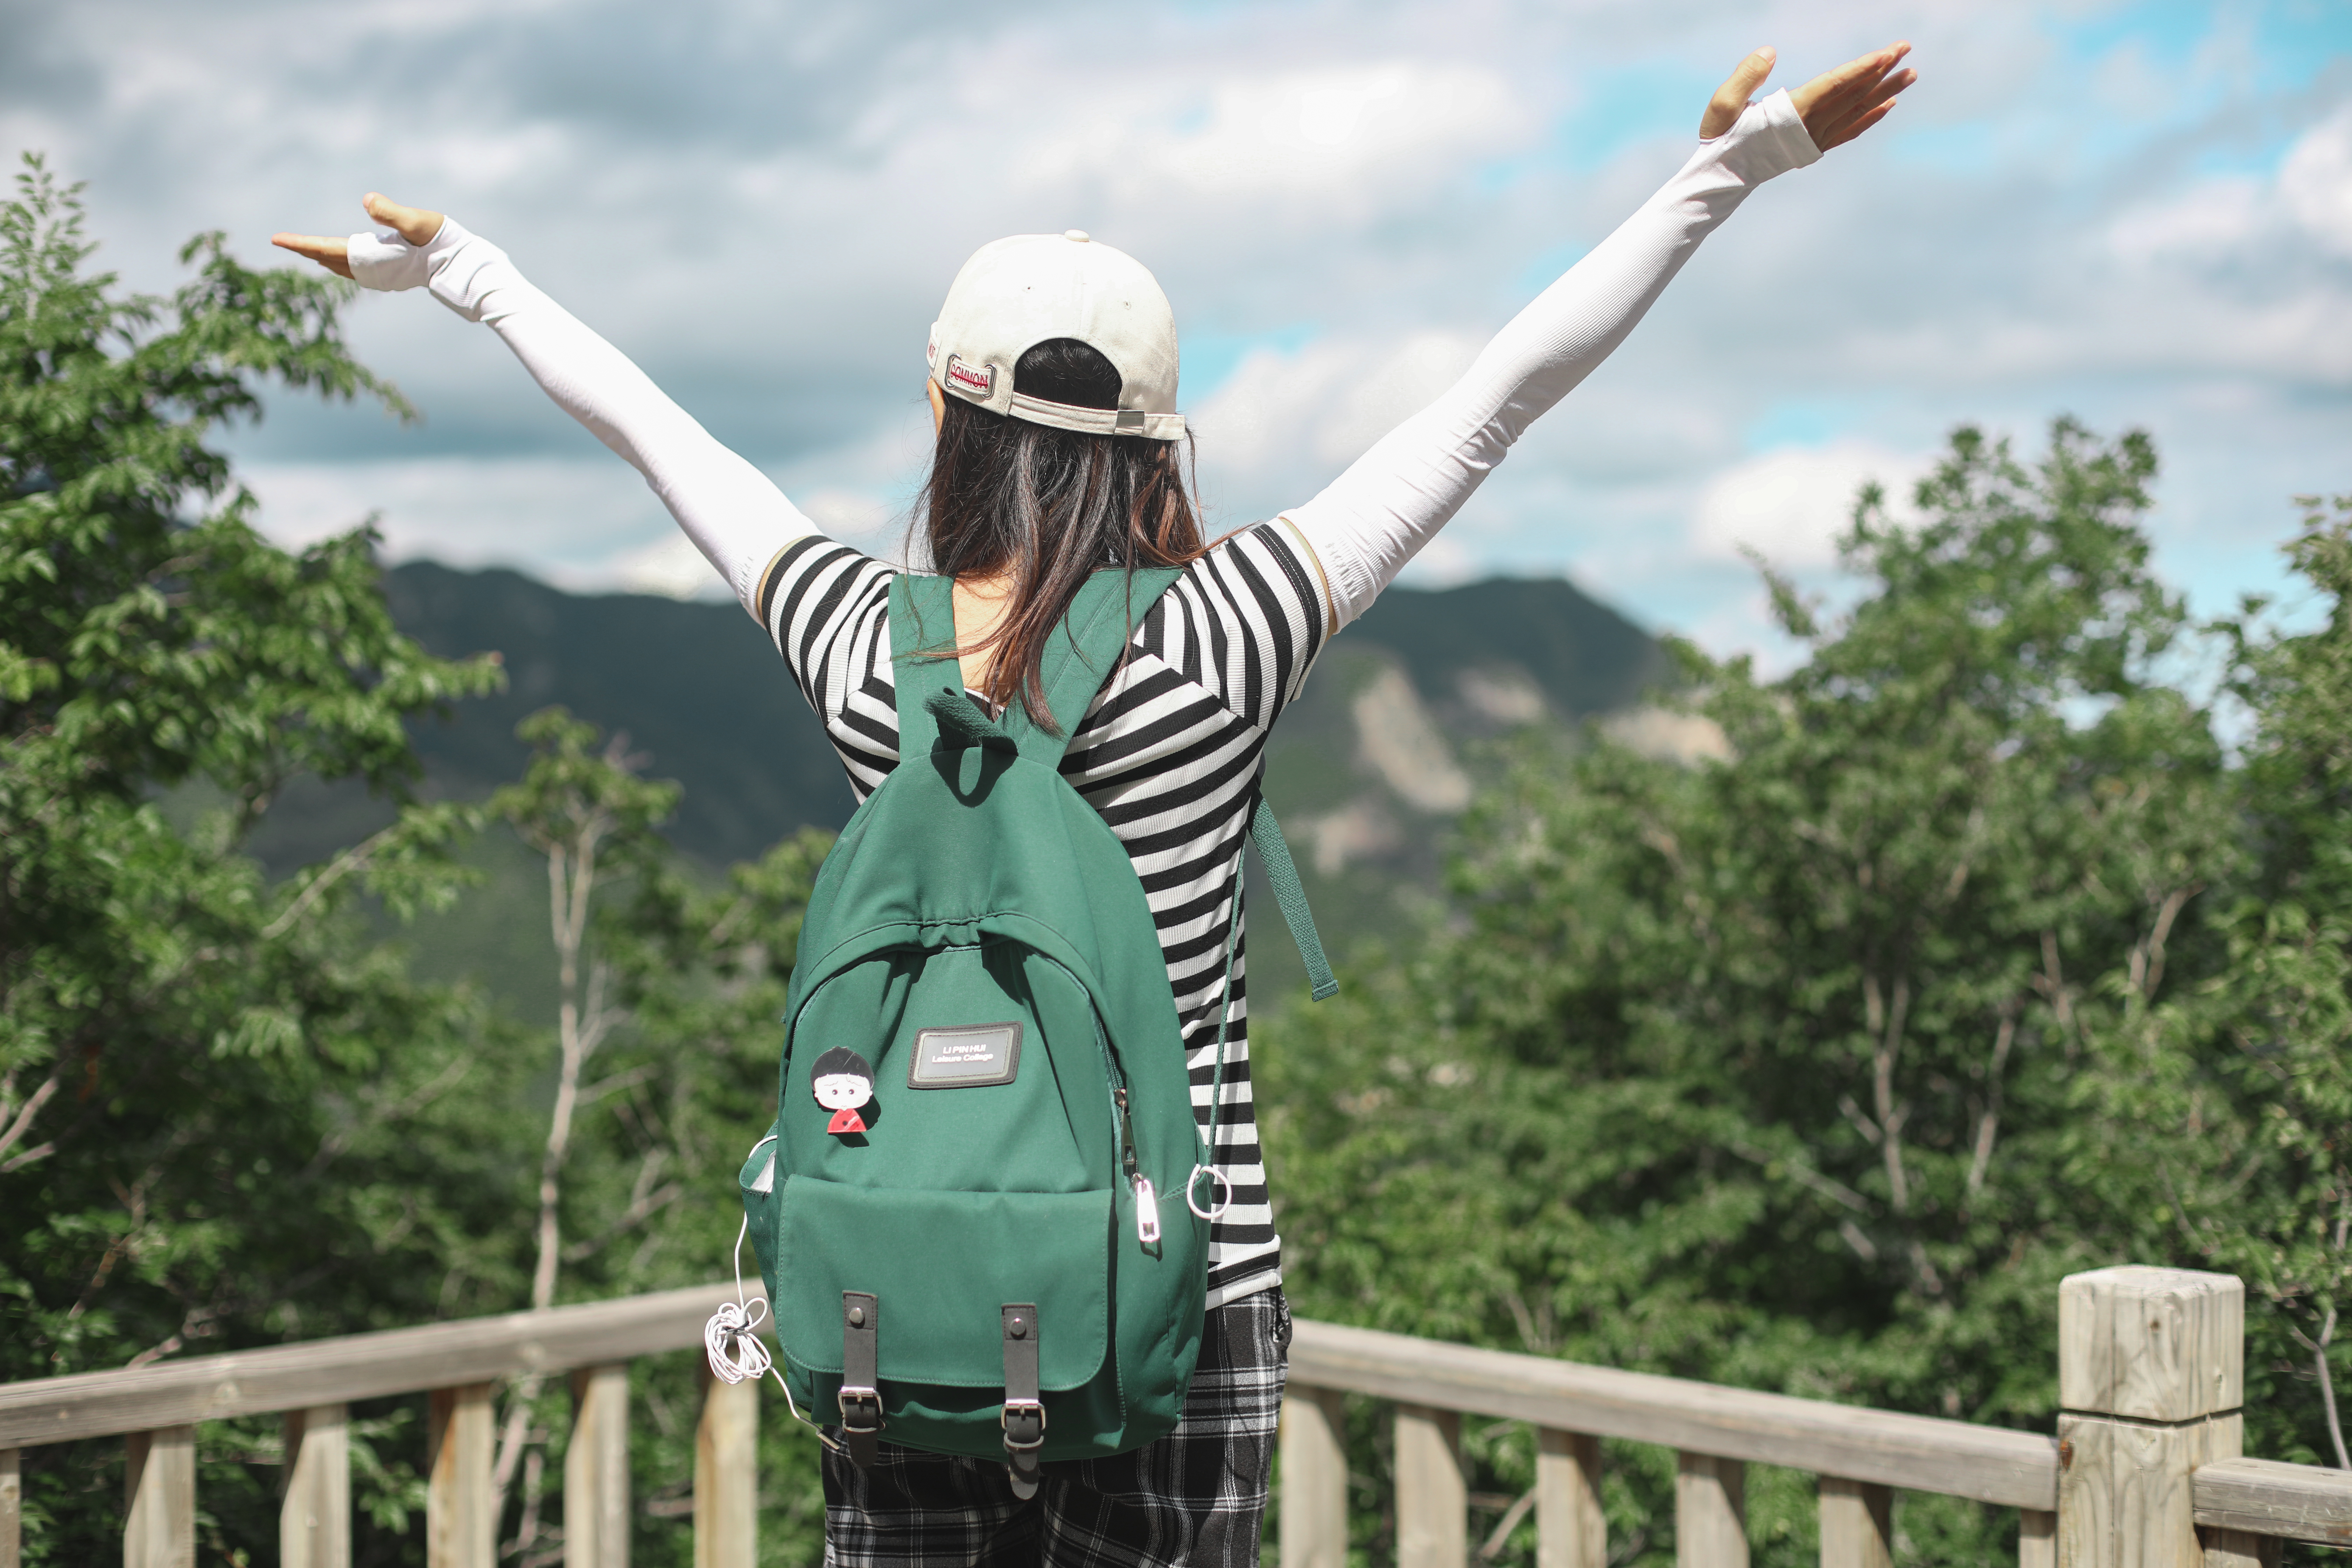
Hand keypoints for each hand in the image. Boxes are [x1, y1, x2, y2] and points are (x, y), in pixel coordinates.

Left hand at [271, 193, 444, 278]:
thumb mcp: (416, 221)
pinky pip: (354, 269)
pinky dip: (339, 261)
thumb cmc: (441, 241)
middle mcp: (371, 269)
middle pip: (329, 258)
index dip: (299, 244)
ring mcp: (380, 274)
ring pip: (340, 266)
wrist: (461, 266)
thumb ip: (391, 212)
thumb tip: (366, 201)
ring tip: (304, 249)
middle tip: (281, 241)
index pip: (326, 248)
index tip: (275, 240)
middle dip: (305, 249)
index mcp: (371, 256)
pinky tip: (338, 259)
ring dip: (321, 256)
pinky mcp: (389, 273)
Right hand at [1700, 43, 1915, 150]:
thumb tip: (1771, 51)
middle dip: (1881, 70)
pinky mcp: (1814, 147)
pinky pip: (1850, 131)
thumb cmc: (1720, 137)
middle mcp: (1810, 127)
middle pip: (1853, 95)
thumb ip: (1745, 76)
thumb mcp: (1723, 104)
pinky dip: (1871, 117)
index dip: (1862, 69)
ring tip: (1910, 73)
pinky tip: (1889, 104)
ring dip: (1885, 90)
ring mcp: (1815, 139)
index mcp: (1791, 113)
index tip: (1886, 54)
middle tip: (1905, 48)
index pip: (1834, 86)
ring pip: (1857, 111)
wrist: (1722, 178)